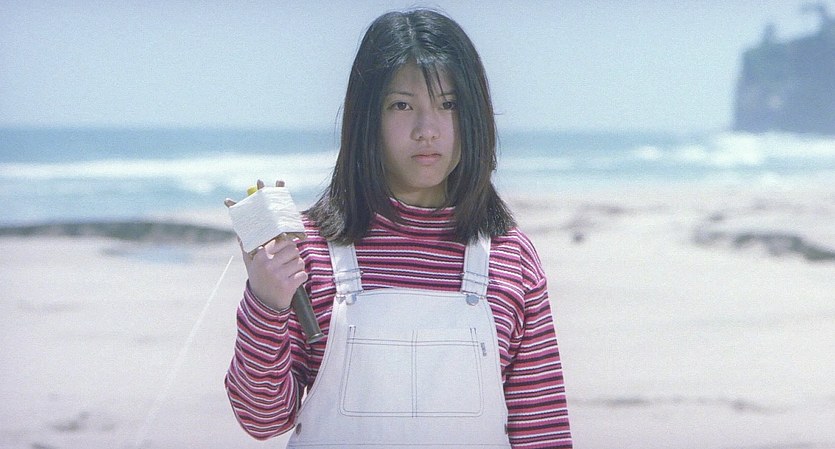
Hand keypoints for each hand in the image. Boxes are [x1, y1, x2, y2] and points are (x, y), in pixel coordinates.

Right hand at [225, 180, 307, 310]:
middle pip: (292, 246)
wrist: (263, 304)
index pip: (275, 232)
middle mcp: (266, 261)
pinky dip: (300, 278)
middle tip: (282, 263)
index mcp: (259, 252)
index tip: (280, 185)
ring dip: (295, 266)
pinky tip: (289, 283)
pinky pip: (304, 273)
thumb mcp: (249, 257)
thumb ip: (246, 238)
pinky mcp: (288, 286)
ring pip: (299, 259)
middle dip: (290, 254)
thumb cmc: (258, 274)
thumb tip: (234, 217)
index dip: (280, 217)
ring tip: (284, 273)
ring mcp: (277, 274)